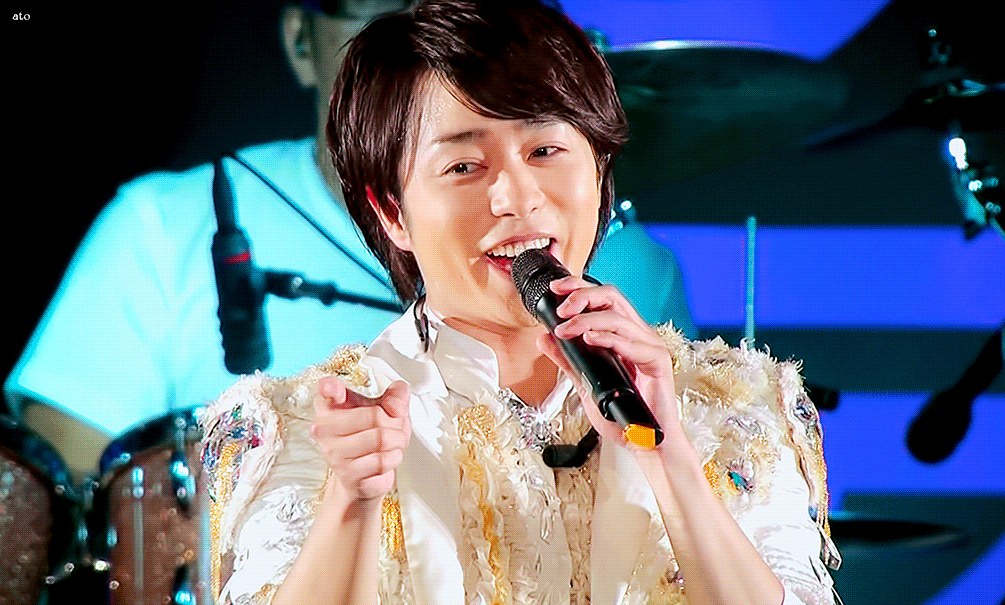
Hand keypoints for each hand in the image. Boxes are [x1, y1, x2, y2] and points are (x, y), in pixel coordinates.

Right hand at [311, 376, 410, 501]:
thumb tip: (400, 390)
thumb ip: (394, 398)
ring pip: (381, 438)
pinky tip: (389, 455)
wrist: (363, 478)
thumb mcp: (383, 412)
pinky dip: (395, 457)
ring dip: (398, 440)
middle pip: (374, 416)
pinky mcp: (347, 473)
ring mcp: (334, 452)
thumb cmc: (369, 439)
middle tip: (397, 426)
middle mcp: (325, 428)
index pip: (326, 390)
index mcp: (330, 406)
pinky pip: (382, 460)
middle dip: (396, 422)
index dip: (329, 387)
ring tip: (395, 441)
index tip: (331, 388)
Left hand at [535, 276, 679, 450]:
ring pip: (617, 317)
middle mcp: (638, 335)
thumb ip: (567, 360)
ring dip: (586, 320)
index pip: (602, 299)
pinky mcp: (658, 360)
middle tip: (561, 308)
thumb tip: (544, 338)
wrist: (645, 441)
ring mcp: (650, 345)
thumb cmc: (623, 414)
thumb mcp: (585, 383)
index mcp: (623, 335)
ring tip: (565, 331)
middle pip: (612, 297)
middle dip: (582, 296)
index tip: (555, 290)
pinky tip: (589, 340)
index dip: (579, 288)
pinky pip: (631, 342)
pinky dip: (607, 338)